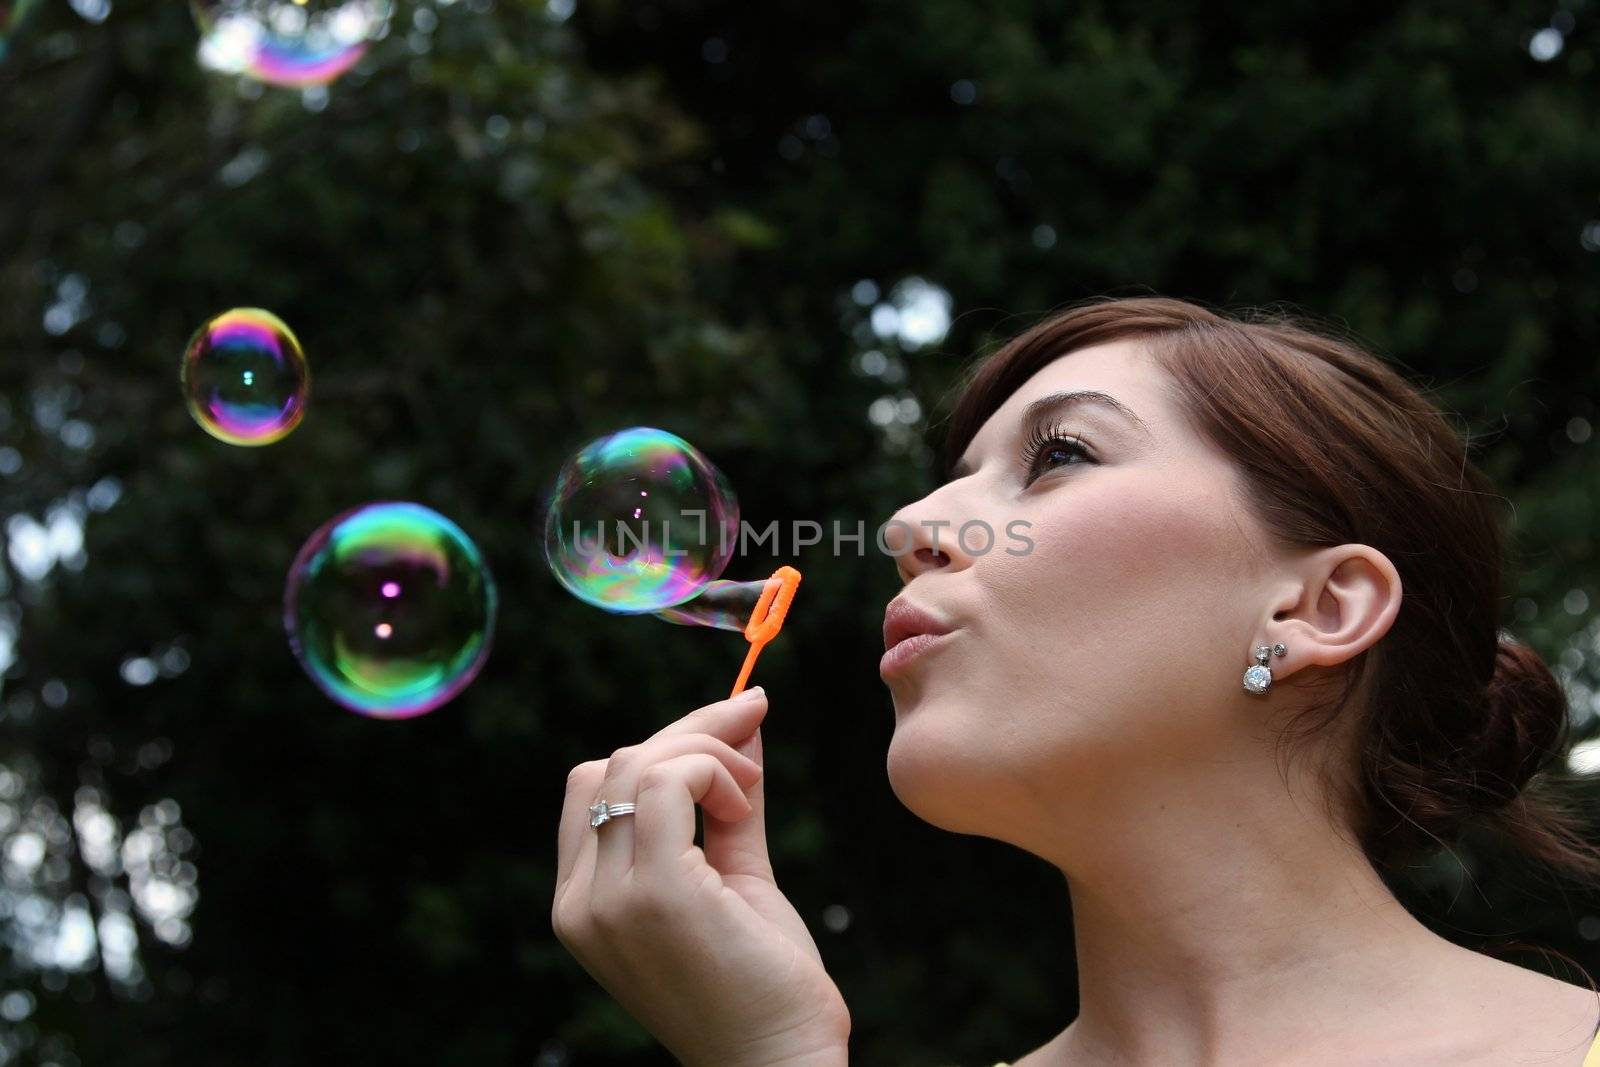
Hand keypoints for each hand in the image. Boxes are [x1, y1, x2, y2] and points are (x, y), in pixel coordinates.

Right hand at [553, 687, 851, 1066]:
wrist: (779, 1064)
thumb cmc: (761, 979)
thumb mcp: (735, 873)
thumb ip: (730, 801)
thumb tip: (744, 716)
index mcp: (583, 902)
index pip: (593, 785)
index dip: (662, 744)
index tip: (731, 730)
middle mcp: (580, 903)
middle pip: (615, 764)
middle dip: (691, 734)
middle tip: (753, 736)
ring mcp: (609, 902)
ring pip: (638, 764)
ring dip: (707, 753)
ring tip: (748, 792)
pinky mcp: (654, 896)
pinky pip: (666, 784)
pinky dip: (712, 771)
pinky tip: (741, 804)